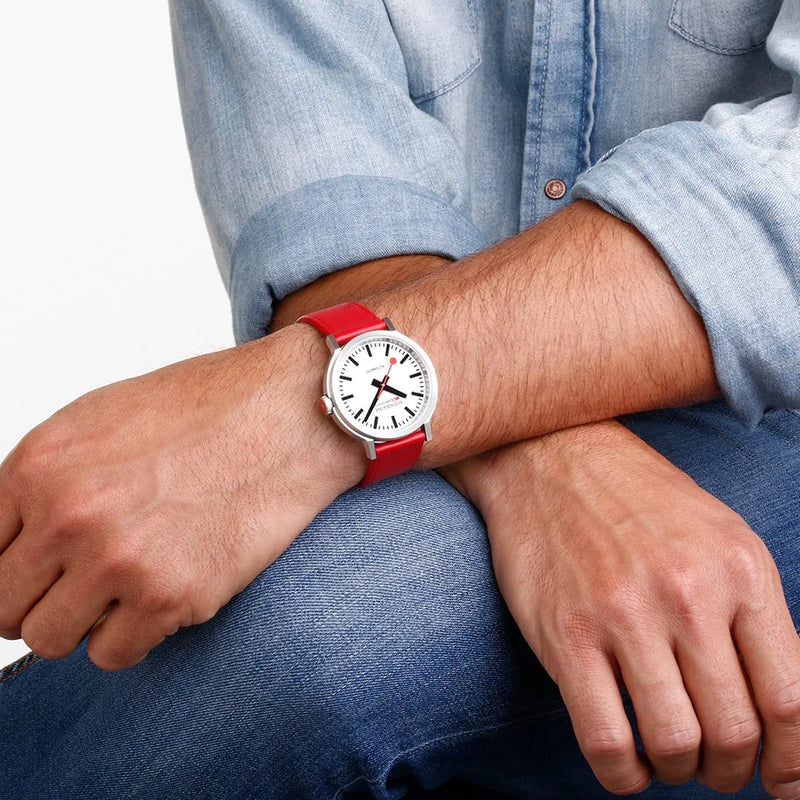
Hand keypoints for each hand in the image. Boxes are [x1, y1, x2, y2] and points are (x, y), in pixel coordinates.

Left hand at [0, 325, 362, 669]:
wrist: (289, 413)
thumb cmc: (207, 410)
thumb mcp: (97, 421)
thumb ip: (40, 483)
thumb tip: (11, 541)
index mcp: (40, 467)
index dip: (7, 567)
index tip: (33, 574)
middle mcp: (70, 518)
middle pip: (3, 608)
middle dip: (37, 600)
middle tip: (79, 582)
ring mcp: (122, 561)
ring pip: (51, 639)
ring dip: (82, 620)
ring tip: (125, 585)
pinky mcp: (174, 597)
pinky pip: (113, 653)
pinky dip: (129, 634)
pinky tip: (160, 593)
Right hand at [442, 421, 799, 797]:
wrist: (552, 457)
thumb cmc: (638, 501)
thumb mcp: (720, 537)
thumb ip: (753, 616)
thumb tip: (779, 711)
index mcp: (740, 569)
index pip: (792, 701)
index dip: (795, 764)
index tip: (782, 783)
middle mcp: (688, 593)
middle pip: (735, 732)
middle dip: (731, 771)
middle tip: (716, 767)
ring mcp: (623, 614)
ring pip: (675, 744)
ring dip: (680, 771)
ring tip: (669, 758)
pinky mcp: (566, 633)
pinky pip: (607, 742)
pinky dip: (624, 776)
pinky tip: (626, 763)